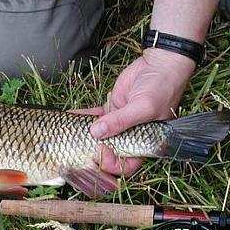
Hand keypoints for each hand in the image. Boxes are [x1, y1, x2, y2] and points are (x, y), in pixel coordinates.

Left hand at [76, 48, 195, 183]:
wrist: (159, 65)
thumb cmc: (162, 88)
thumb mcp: (143, 106)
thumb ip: (121, 121)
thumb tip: (96, 132)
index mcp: (143, 144)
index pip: (125, 165)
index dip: (111, 163)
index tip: (101, 150)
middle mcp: (129, 137)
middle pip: (108, 153)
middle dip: (93, 153)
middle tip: (79, 146)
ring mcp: (118, 124)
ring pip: (98, 136)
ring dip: (84, 135)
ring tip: (68, 133)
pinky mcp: (110, 109)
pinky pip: (94, 117)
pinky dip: (82, 117)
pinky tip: (71, 115)